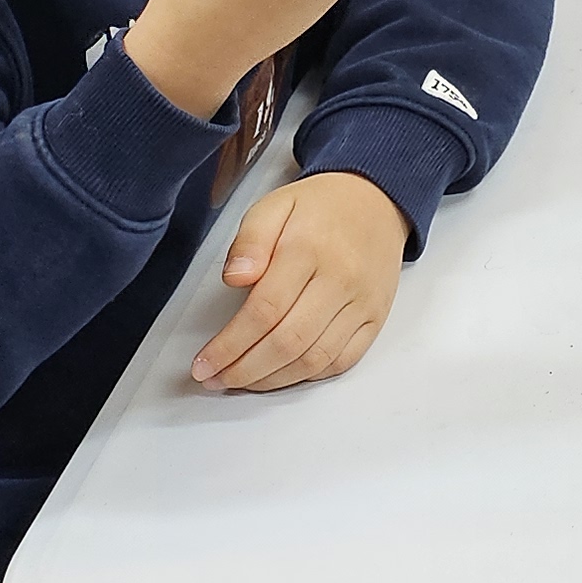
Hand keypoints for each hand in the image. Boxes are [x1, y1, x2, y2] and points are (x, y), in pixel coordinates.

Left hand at [193, 171, 408, 391]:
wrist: (377, 200)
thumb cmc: (321, 207)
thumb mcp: (274, 205)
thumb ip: (249, 241)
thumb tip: (235, 278)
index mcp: (308, 249)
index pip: (263, 311)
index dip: (229, 345)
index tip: (204, 363)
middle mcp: (340, 279)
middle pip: (287, 342)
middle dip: (244, 370)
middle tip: (215, 379)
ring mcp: (361, 302)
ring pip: (313, 359)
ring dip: (272, 380)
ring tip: (242, 382)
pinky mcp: (375, 318)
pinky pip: (341, 361)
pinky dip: (307, 376)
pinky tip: (282, 374)